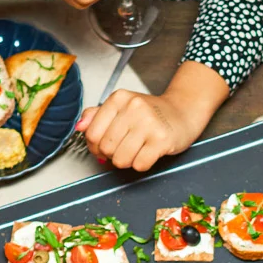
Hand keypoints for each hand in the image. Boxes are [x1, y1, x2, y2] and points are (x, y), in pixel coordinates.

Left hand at [79, 62, 227, 171]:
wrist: (182, 113)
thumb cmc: (150, 113)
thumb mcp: (122, 107)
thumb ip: (97, 115)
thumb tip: (79, 126)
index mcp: (119, 98)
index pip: (92, 133)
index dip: (95, 146)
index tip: (104, 146)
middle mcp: (133, 107)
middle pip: (106, 148)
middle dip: (112, 155)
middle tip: (123, 148)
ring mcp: (148, 123)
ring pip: (121, 159)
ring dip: (127, 161)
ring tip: (136, 150)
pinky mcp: (162, 139)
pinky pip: (139, 164)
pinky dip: (142, 164)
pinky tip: (148, 153)